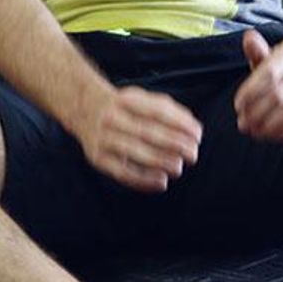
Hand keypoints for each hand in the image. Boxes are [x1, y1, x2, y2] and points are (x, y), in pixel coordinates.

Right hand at [76, 84, 202, 192]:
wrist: (84, 109)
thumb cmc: (124, 107)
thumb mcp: (141, 98)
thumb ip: (167, 109)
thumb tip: (192, 127)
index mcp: (127, 99)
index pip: (157, 111)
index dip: (180, 124)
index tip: (198, 135)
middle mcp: (113, 117)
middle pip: (148, 132)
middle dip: (174, 144)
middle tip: (193, 154)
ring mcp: (104, 138)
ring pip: (136, 152)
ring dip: (161, 162)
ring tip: (179, 167)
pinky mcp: (98, 158)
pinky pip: (123, 172)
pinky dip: (144, 180)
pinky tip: (161, 182)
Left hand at [234, 30, 282, 141]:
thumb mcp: (269, 62)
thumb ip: (257, 52)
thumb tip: (249, 37)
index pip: (269, 72)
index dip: (250, 91)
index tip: (237, 106)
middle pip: (278, 94)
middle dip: (256, 112)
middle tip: (242, 124)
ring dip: (267, 125)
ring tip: (253, 132)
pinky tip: (270, 136)